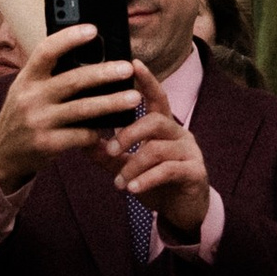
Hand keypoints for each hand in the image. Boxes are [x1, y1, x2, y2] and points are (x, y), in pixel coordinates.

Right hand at [0, 22, 142, 188]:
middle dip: (103, 73)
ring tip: (134, 98)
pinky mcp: (47, 144)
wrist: (4, 152)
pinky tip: (110, 128)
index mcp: (27, 78)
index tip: (92, 30)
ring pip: (83, 109)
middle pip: (72, 80)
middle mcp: (31, 97)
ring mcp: (39, 121)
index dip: (69, 38)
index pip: (46, 51)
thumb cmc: (24, 114)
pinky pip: (81, 135)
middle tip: (127, 68)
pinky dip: (97, 131)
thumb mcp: (27, 90)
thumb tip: (90, 57)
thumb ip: (50, 75)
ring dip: (111, 103)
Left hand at [106, 59, 211, 237]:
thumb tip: (81, 140)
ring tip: (119, 182)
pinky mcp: (195, 172)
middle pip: (155, 120)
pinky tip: (133, 189)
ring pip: (158, 148)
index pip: (157, 97)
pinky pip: (168, 170)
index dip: (147, 80)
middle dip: (128, 133)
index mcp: (165, 127)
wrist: (184, 212)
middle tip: (110, 150)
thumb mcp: (130, 167)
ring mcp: (190, 152)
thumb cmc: (158, 183)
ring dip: (133, 165)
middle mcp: (180, 134)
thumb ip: (108, 155)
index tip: (133, 63)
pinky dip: (146, 178)